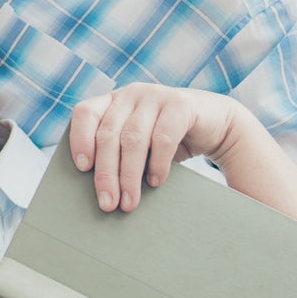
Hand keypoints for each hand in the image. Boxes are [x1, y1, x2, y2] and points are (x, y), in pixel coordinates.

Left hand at [69, 83, 240, 211]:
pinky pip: (163, 137)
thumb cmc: (168, 141)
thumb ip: (118, 155)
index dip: (79, 139)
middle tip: (107, 204)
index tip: (82, 168)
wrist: (217, 125)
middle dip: (106, 173)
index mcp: (113, 101)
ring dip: (129, 175)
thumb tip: (99, 192)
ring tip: (129, 202)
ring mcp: (156, 95)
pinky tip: (156, 182)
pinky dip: (157, 164)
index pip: (85, 113)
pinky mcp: (181, 104)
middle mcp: (131, 94)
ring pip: (133, 139)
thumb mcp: (139, 145)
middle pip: (108, 134)